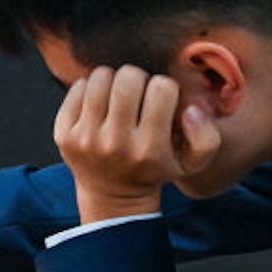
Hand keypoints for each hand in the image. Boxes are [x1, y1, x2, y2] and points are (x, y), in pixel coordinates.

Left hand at [54, 65, 221, 222]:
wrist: (112, 195)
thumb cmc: (155, 169)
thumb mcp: (192, 162)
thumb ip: (207, 136)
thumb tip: (190, 109)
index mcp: (149, 149)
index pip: (162, 88)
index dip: (164, 88)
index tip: (160, 101)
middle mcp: (115, 143)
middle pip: (129, 77)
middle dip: (138, 79)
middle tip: (138, 94)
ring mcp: (85, 138)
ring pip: (101, 76)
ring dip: (114, 80)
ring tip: (119, 95)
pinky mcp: (63, 134)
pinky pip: (78, 86)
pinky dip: (91, 88)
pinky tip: (100, 104)